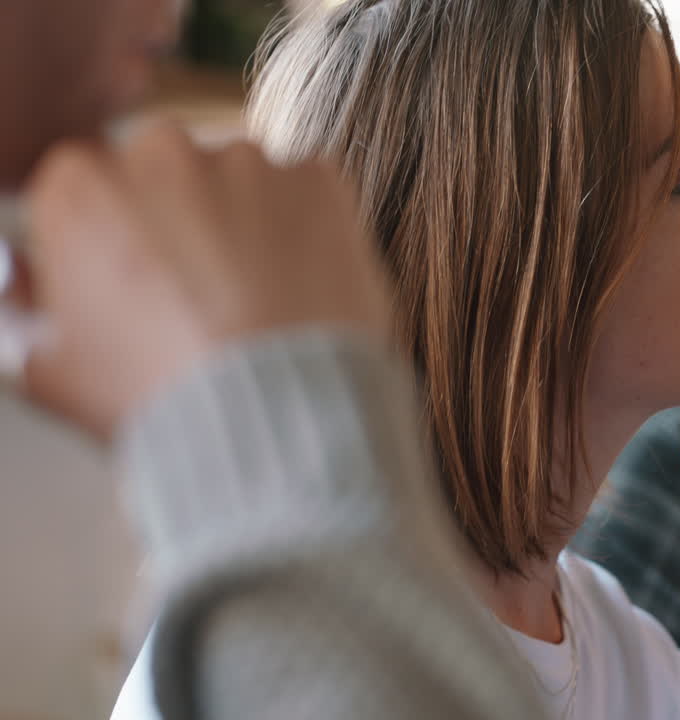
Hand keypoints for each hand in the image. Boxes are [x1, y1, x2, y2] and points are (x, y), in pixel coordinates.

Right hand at [19, 124, 391, 437]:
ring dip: (244, 220)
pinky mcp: (318, 180)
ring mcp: (247, 161)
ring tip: (257, 295)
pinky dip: (307, 226)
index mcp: (81, 188)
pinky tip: (301, 283)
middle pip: (165, 169)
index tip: (131, 272)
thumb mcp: (54, 369)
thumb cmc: (163, 396)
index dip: (112, 233)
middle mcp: (163, 155)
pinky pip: (307, 190)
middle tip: (198, 288)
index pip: (89, 186)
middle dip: (178, 216)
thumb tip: (28, 290)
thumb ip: (29, 313)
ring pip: (239, 178)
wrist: (271, 414)